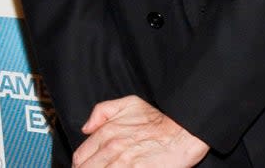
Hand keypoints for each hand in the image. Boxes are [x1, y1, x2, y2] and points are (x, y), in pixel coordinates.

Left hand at [71, 95, 209, 167]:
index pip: (80, 157)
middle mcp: (112, 148)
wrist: (184, 132)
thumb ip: (102, 111)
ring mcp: (123, 163)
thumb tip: (87, 127)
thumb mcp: (129, 103)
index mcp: (107, 132)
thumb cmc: (159, 120)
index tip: (85, 167)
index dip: (80, 165)